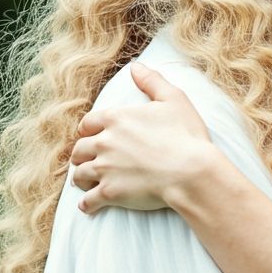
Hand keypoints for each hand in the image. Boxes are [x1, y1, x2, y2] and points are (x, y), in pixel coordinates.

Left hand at [70, 63, 212, 212]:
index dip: (88, 131)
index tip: (91, 136)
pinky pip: (88, 201)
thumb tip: (135, 67)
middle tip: (86, 160)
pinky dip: (87, 204)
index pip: (87, 124)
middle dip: (82, 155)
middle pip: (79, 150)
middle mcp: (104, 142)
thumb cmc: (186, 135)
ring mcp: (105, 169)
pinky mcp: (109, 193)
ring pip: (80, 175)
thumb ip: (152, 81)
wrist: (192, 172)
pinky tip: (88, 205)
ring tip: (86, 182)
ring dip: (81, 178)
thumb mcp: (174, 99)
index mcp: (115, 119)